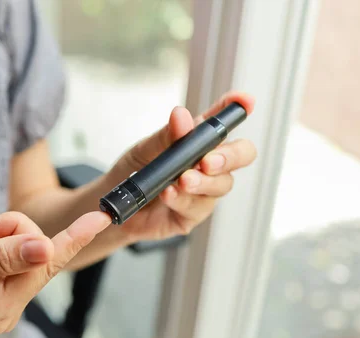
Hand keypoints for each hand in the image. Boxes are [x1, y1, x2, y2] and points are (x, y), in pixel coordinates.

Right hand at [0, 211, 110, 333]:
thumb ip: (0, 255)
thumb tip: (46, 248)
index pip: (46, 266)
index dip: (75, 238)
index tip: (101, 218)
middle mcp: (9, 307)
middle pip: (37, 253)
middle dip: (13, 230)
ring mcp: (7, 297)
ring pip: (28, 248)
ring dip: (3, 233)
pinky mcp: (2, 285)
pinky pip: (16, 252)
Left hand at [108, 91, 256, 240]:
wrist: (114, 205)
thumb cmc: (135, 170)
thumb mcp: (146, 149)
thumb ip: (167, 135)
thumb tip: (181, 116)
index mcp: (199, 140)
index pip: (223, 121)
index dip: (238, 107)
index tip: (245, 101)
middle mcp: (208, 164)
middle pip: (241, 155)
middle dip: (230, 156)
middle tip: (207, 161)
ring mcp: (204, 191)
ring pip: (222, 184)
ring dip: (203, 181)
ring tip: (183, 180)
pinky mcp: (192, 214)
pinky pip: (197, 207)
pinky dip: (182, 199)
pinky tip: (168, 194)